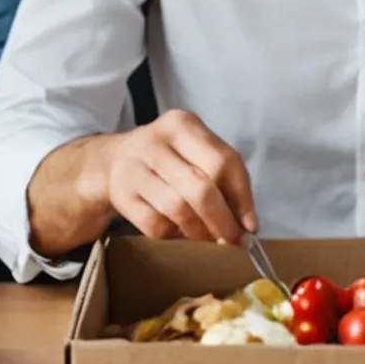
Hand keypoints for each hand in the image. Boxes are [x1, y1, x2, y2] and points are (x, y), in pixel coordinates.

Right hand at [82, 111, 258, 244]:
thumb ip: (225, 179)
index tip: (250, 224)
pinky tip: (181, 232)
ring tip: (209, 237)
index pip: (223, 161)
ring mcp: (133, 168)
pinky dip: (174, 235)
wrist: (115, 161)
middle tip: (231, 239)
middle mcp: (155, 142)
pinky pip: (155, 225)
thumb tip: (247, 224)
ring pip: (177, 209)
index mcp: (182, 124)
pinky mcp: (121, 195)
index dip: (242, 197)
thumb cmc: (170, 158)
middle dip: (221, 220)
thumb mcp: (197, 152)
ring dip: (199, 231)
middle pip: (200, 187)